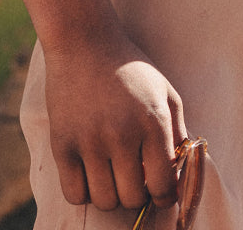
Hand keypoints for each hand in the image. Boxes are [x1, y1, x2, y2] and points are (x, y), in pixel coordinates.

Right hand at [43, 22, 187, 213]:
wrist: (84, 41)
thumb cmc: (129, 68)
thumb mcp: (164, 90)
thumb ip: (178, 132)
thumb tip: (180, 174)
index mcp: (153, 122)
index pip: (164, 185)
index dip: (165, 196)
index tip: (160, 191)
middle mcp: (122, 135)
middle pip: (133, 199)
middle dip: (138, 193)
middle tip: (134, 177)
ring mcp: (90, 141)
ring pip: (105, 201)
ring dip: (112, 194)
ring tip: (112, 173)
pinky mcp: (62, 144)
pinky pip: (74, 195)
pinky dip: (84, 192)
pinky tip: (90, 173)